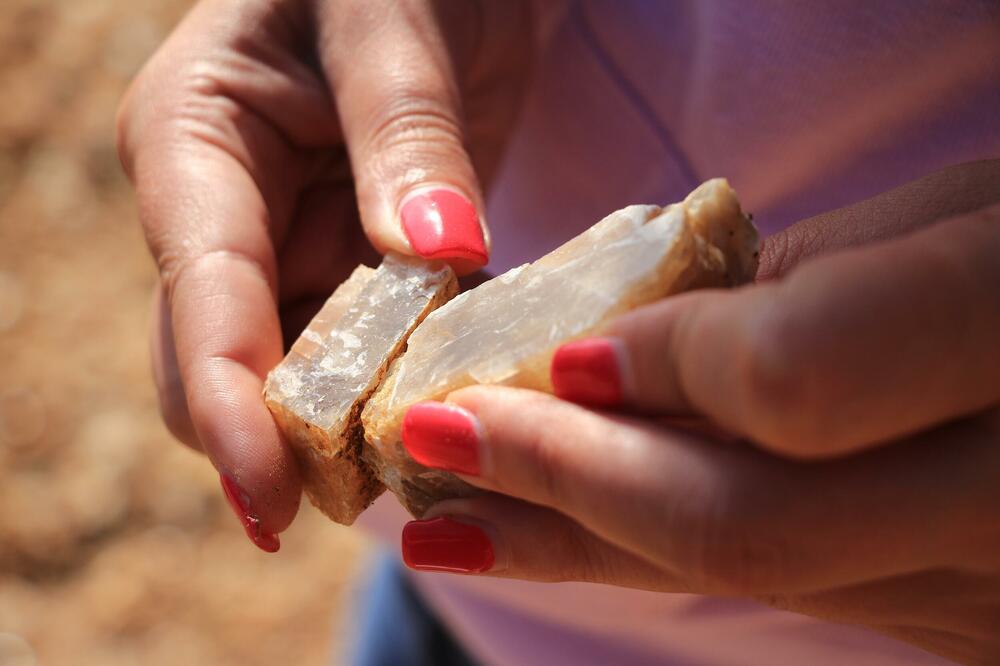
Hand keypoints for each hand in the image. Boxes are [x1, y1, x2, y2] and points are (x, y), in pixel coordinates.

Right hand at [117, 0, 532, 549]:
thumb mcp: (392, 26)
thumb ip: (406, 137)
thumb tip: (436, 249)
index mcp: (193, 147)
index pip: (201, 300)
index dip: (231, 411)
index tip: (272, 505)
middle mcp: (225, 216)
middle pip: (228, 368)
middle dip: (289, 440)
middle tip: (383, 489)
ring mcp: (289, 250)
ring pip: (296, 379)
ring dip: (354, 427)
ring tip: (436, 456)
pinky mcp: (352, 270)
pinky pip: (364, 356)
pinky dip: (403, 389)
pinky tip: (457, 405)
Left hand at [398, 161, 999, 663]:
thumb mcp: (953, 216)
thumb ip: (801, 286)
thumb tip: (622, 350)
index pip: (798, 381)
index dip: (669, 365)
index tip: (566, 355)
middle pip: (744, 523)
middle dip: (564, 477)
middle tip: (431, 433)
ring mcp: (981, 582)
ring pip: (742, 576)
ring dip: (573, 539)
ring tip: (442, 519)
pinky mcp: (945, 613)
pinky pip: (770, 585)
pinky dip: (644, 551)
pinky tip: (547, 532)